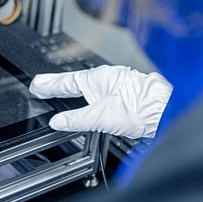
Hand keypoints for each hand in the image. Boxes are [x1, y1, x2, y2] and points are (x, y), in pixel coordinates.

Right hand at [29, 65, 172, 138]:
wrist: (166, 110)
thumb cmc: (141, 108)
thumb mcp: (102, 117)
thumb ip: (77, 119)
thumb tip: (57, 122)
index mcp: (97, 79)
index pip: (65, 82)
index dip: (49, 85)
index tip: (36, 86)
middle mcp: (106, 79)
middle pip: (75, 82)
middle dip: (58, 86)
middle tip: (42, 88)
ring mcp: (116, 86)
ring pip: (88, 87)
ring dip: (73, 90)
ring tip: (60, 94)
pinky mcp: (125, 95)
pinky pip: (99, 92)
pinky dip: (87, 96)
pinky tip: (89, 102)